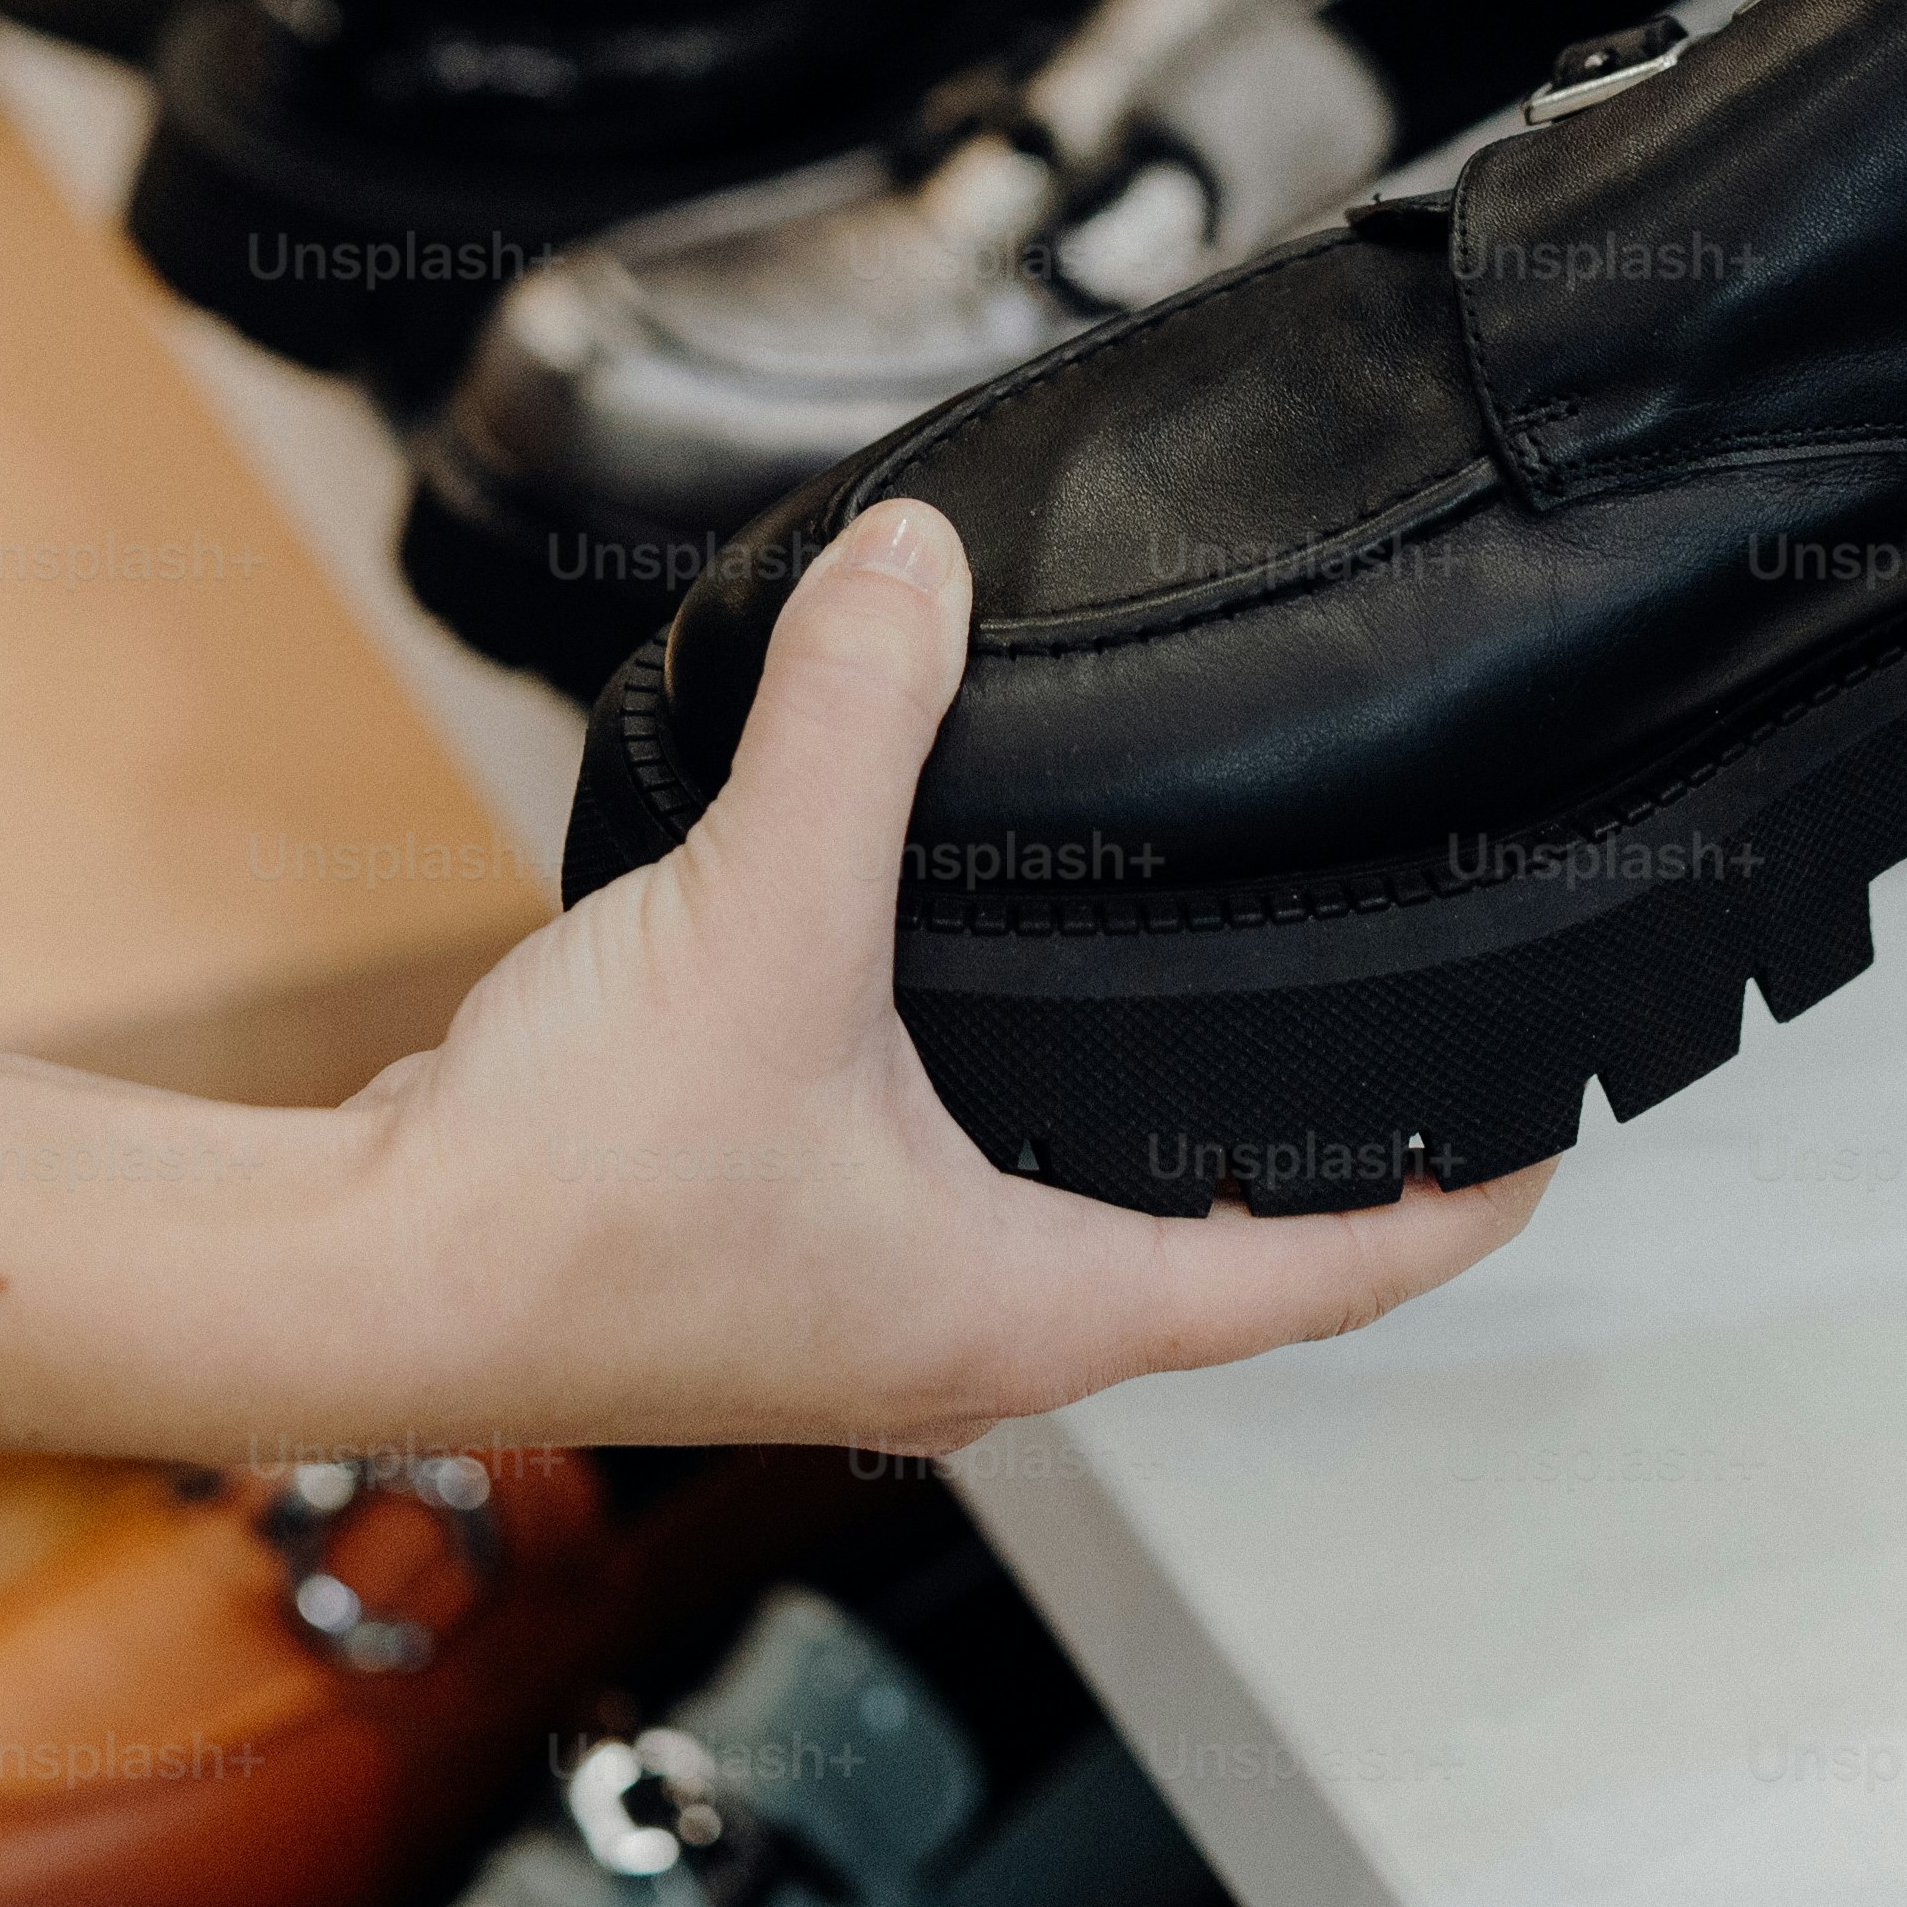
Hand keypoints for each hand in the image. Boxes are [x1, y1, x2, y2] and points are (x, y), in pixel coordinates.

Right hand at [331, 501, 1545, 1450]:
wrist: (357, 1276)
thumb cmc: (560, 1189)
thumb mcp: (759, 917)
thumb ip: (855, 724)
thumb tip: (926, 567)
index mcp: (1028, 1310)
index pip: (1326, 1278)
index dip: (1456, 1201)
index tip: (1549, 1133)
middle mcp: (968, 1339)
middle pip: (1215, 1262)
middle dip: (1311, 1159)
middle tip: (1396, 1030)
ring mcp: (864, 1310)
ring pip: (1074, 1222)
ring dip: (1147, 1132)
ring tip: (1218, 996)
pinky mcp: (768, 1256)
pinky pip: (944, 1181)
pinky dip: (1004, 1101)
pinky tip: (973, 993)